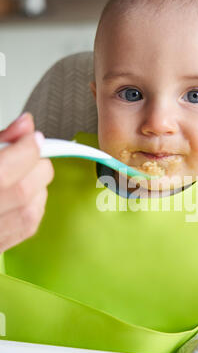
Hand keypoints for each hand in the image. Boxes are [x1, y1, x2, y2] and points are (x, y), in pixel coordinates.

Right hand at [0, 113, 53, 252]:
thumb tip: (25, 125)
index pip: (5, 170)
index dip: (27, 149)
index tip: (33, 138)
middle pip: (23, 191)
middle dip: (37, 167)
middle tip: (32, 154)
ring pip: (30, 212)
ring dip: (38, 187)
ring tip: (26, 173)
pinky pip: (27, 227)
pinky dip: (35, 205)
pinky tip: (25, 193)